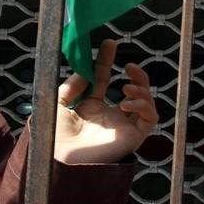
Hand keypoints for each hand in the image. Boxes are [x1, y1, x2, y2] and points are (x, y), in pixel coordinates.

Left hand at [53, 39, 156, 163]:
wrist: (59, 159)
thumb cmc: (53, 137)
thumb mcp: (58, 103)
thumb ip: (71, 85)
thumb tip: (86, 70)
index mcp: (91, 108)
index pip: (104, 79)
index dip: (107, 60)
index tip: (109, 43)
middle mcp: (109, 117)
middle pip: (133, 89)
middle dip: (136, 74)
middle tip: (128, 65)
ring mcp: (122, 127)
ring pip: (146, 103)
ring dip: (142, 89)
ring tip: (126, 88)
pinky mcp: (132, 137)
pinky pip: (150, 118)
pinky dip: (144, 105)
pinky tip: (127, 102)